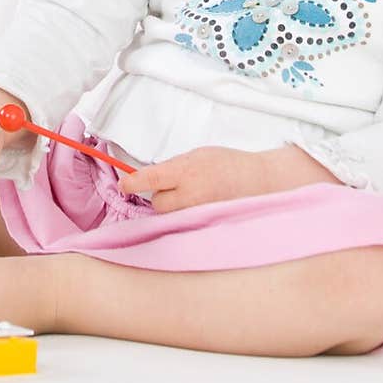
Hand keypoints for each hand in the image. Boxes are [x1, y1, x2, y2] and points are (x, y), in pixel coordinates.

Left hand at [116, 146, 271, 213]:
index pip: (150, 179)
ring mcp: (198, 214)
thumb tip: (151, 177)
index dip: (132, 182)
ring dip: (174, 209)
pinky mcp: (205, 227)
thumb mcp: (198, 155)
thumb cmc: (229, 165)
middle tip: (175, 188)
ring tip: (193, 198)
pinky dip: (186, 218)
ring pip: (170, 217)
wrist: (258, 182)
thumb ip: (174, 167)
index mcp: (186, 172)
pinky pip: (184, 225)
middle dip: (161, 196)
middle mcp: (190, 196)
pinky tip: (199, 209)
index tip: (124, 184)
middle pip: (158, 203)